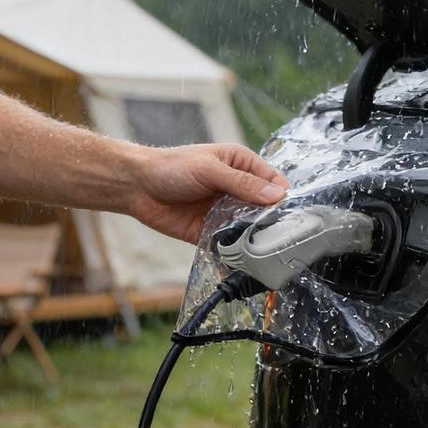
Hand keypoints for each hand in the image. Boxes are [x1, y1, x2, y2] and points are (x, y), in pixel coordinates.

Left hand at [129, 143, 288, 243]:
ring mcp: (224, 211)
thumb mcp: (210, 170)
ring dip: (254, 239)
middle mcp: (236, 189)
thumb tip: (276, 195)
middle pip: (264, 208)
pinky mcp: (210, 231)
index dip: (282, 196)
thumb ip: (243, 183)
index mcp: (241, 165)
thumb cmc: (171, 167)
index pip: (272, 181)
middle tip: (279, 237)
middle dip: (270, 222)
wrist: (137, 187)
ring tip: (263, 252)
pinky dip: (235, 253)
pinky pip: (228, 244)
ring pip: (248, 228)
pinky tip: (242, 262)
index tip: (290, 213)